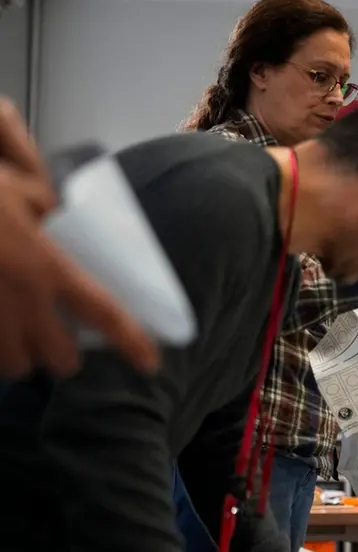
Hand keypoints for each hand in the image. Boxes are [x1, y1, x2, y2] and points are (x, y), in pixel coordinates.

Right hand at [0, 98, 157, 377]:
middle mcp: (17, 298)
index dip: (131, 341)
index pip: (102, 311)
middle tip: (60, 344)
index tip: (150, 361)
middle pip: (55, 357)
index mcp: (44, 265)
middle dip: (60, 356)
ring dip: (18, 358)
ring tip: (19, 343)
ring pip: (10, 365)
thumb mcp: (18, 186)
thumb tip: (64, 213)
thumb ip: (47, 207)